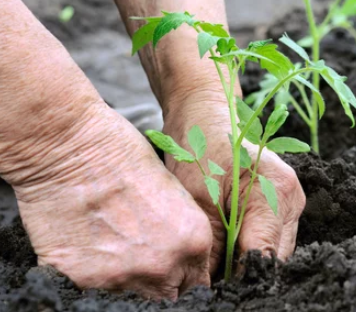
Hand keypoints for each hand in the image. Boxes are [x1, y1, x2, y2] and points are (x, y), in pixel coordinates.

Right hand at [6, 99, 212, 299]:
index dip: (184, 276)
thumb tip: (179, 257)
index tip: (174, 272)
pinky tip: (87, 245)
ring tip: (111, 246)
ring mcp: (122, 277)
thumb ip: (182, 232)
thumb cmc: (122, 154)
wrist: (70, 147)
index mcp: (193, 240)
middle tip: (142, 258)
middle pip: (167, 296)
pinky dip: (90, 274)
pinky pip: (92, 290)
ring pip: (131, 297)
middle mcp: (163, 265)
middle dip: (159, 282)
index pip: (197, 284)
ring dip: (125, 279)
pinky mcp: (82, 280)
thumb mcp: (173, 191)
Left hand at [163, 90, 305, 273]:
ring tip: (217, 264)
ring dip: (248, 261)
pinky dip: (250, 246)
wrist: (205, 115)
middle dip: (245, 272)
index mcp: (276, 192)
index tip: (215, 289)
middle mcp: (292, 198)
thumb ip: (212, 247)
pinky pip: (272, 238)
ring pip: (275, 251)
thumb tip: (211, 287)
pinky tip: (228, 247)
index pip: (264, 256)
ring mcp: (292, 201)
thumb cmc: (199, 148)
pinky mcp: (284, 204)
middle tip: (212, 279)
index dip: (240, 279)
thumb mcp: (198, 200)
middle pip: (275, 258)